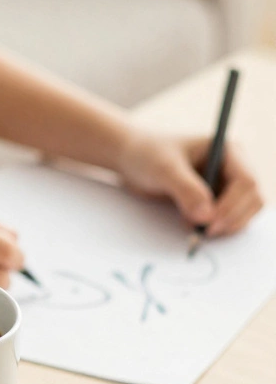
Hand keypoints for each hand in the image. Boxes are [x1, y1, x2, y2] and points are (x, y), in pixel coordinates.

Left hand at [116, 133, 263, 236]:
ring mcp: (226, 186)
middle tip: (204, 232)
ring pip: (244, 212)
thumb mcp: (163, 169)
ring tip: (195, 229)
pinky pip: (228, 219)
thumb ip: (185, 190)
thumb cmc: (147, 155)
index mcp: (227, 151)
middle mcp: (233, 168)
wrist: (130, 159)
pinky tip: (194, 228)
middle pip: (252, 199)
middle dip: (232, 219)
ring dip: (226, 226)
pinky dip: (216, 228)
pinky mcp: (215, 201)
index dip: (232, 205)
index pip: (246, 181)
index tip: (209, 223)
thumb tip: (206, 216)